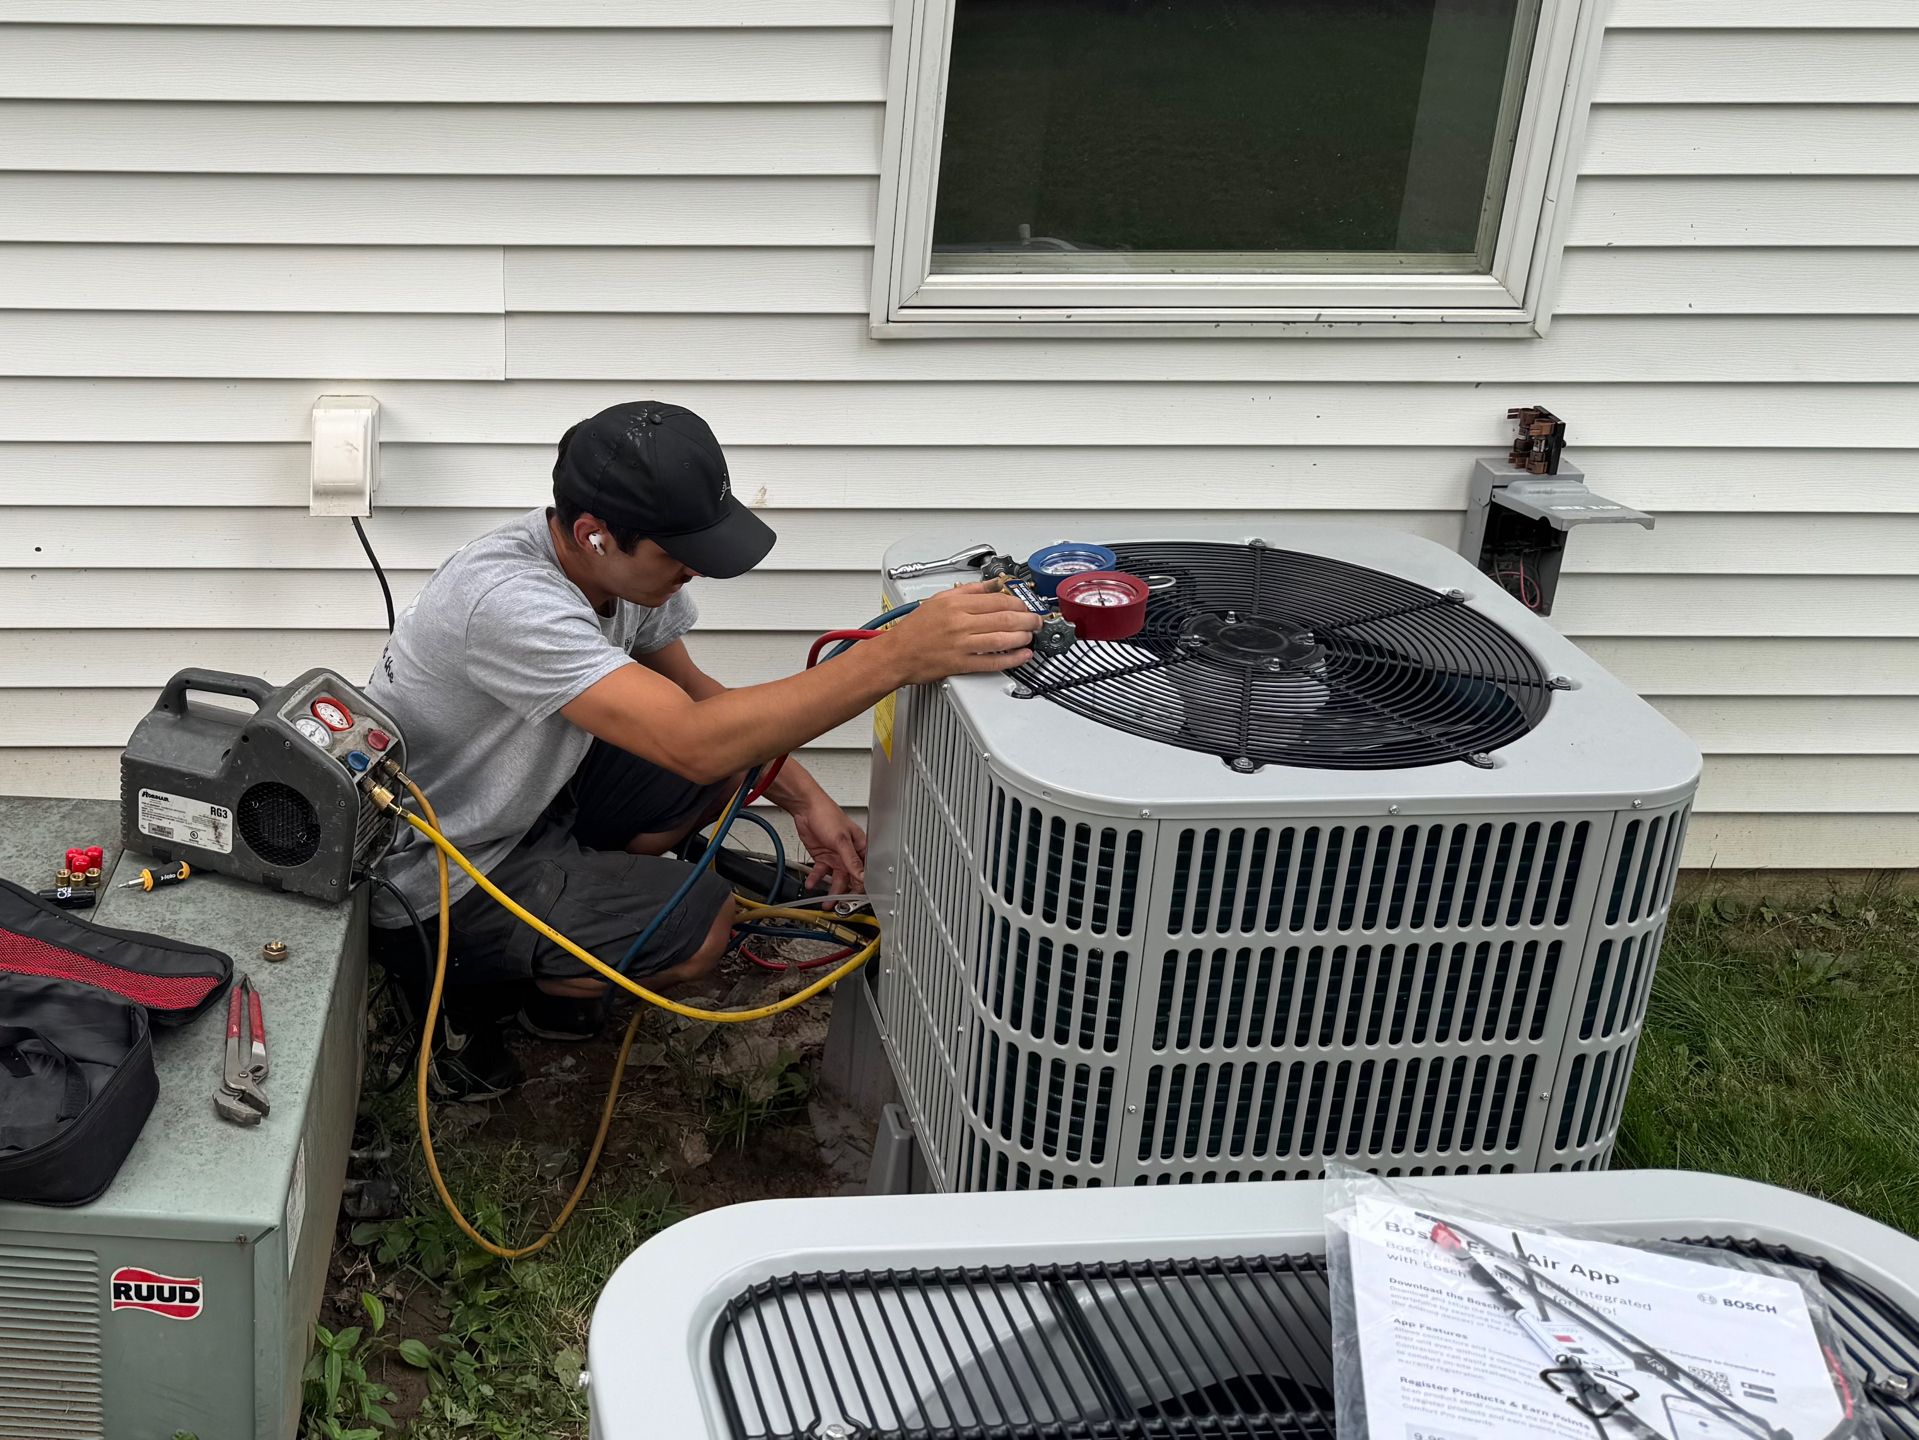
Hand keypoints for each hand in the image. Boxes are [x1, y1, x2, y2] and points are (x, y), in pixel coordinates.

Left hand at [787, 796, 867, 894]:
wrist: (805, 808)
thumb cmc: (827, 815)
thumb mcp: (841, 840)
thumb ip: (851, 860)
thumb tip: (862, 877)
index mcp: (860, 847)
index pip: (864, 871)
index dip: (862, 885)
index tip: (855, 898)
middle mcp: (849, 854)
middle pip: (850, 879)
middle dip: (845, 893)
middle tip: (840, 905)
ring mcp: (835, 856)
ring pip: (835, 879)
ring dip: (830, 891)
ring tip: (826, 902)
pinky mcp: (822, 857)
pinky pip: (820, 873)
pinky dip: (816, 880)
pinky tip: (812, 885)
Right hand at [883, 581, 1041, 683]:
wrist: (896, 654)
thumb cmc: (915, 629)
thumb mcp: (940, 599)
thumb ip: (969, 591)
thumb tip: (993, 584)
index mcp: (955, 603)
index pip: (997, 598)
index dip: (1018, 602)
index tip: (1026, 605)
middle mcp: (959, 622)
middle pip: (1004, 617)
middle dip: (1028, 619)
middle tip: (1036, 621)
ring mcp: (961, 644)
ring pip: (1002, 638)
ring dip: (1023, 637)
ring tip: (1031, 636)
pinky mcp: (960, 664)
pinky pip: (992, 662)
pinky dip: (1011, 659)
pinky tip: (1021, 656)